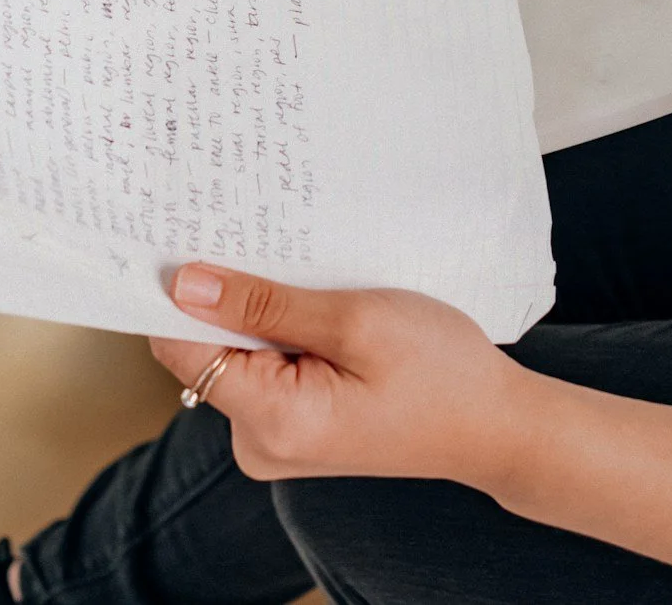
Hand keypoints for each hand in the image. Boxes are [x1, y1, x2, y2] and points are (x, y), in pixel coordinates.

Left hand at [152, 265, 529, 485]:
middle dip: (228, 292)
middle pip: (205, 348)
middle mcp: (259, 441)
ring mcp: (277, 437)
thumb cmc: (440, 372)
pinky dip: (281, 328)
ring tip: (308, 270)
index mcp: (271, 422)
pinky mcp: (296, 424)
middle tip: (263, 233)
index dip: (178, 289)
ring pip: (237, 353)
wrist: (493, 423)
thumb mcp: (356, 321)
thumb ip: (267, 305)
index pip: (182, 347)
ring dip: (261, 307)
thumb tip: (185, 283)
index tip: (187, 230)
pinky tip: (318, 301)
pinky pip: (265, 366)